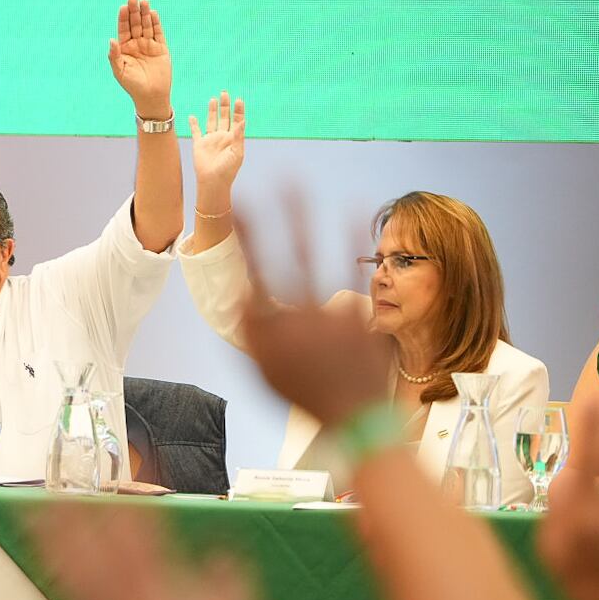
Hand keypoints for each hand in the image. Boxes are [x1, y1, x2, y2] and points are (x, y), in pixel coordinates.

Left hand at [35, 503, 267, 599]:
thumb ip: (228, 582)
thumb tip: (221, 554)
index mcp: (162, 595)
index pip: (134, 540)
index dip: (120, 510)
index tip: (109, 485)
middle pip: (93, 552)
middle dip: (73, 519)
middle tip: (51, 488)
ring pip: (77, 574)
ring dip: (55, 543)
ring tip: (33, 515)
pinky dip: (61, 576)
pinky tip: (49, 562)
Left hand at [107, 0, 171, 118]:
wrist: (151, 96)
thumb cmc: (132, 86)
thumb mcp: (120, 71)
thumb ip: (114, 56)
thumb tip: (111, 39)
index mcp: (124, 48)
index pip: (123, 29)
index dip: (123, 18)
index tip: (123, 7)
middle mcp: (136, 44)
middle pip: (135, 24)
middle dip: (134, 12)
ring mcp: (148, 45)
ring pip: (147, 25)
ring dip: (145, 14)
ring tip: (144, 2)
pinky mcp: (161, 48)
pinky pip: (158, 33)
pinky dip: (156, 23)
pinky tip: (153, 13)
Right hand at [189, 91, 245, 203]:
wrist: (213, 182)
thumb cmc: (227, 170)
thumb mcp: (237, 153)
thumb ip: (239, 136)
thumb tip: (242, 121)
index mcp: (233, 139)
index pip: (237, 120)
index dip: (238, 110)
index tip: (238, 100)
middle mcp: (222, 137)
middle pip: (224, 117)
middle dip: (225, 105)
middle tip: (225, 93)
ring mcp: (210, 140)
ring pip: (211, 121)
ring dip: (212, 110)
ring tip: (213, 99)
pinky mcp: (199, 144)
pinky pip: (196, 131)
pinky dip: (194, 124)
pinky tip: (193, 116)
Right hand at [237, 204, 389, 427]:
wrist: (352, 418)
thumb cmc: (302, 391)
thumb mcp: (263, 368)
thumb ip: (252, 330)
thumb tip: (243, 292)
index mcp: (270, 329)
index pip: (252, 273)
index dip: (245, 237)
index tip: (239, 206)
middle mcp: (298, 316)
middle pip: (283, 256)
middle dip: (276, 215)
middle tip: (272, 181)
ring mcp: (330, 313)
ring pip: (315, 255)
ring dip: (304, 216)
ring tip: (297, 184)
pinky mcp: (359, 314)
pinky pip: (352, 269)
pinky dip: (351, 238)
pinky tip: (352, 208)